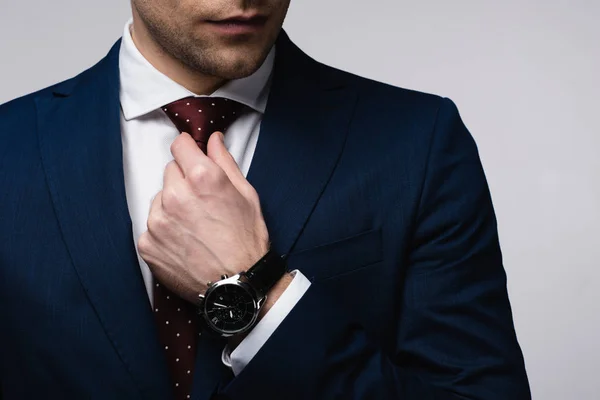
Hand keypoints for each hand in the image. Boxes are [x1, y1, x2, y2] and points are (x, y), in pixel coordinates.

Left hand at [138, 131, 269, 303]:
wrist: (237, 286)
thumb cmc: (247, 241)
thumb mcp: (246, 194)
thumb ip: (225, 162)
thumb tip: (213, 139)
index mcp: (201, 177)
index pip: (180, 145)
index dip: (190, 151)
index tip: (194, 159)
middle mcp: (175, 195)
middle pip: (170, 172)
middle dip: (184, 181)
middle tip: (203, 203)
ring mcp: (157, 221)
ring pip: (159, 199)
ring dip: (172, 205)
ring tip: (194, 226)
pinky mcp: (147, 244)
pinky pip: (151, 225)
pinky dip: (164, 230)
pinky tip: (184, 241)